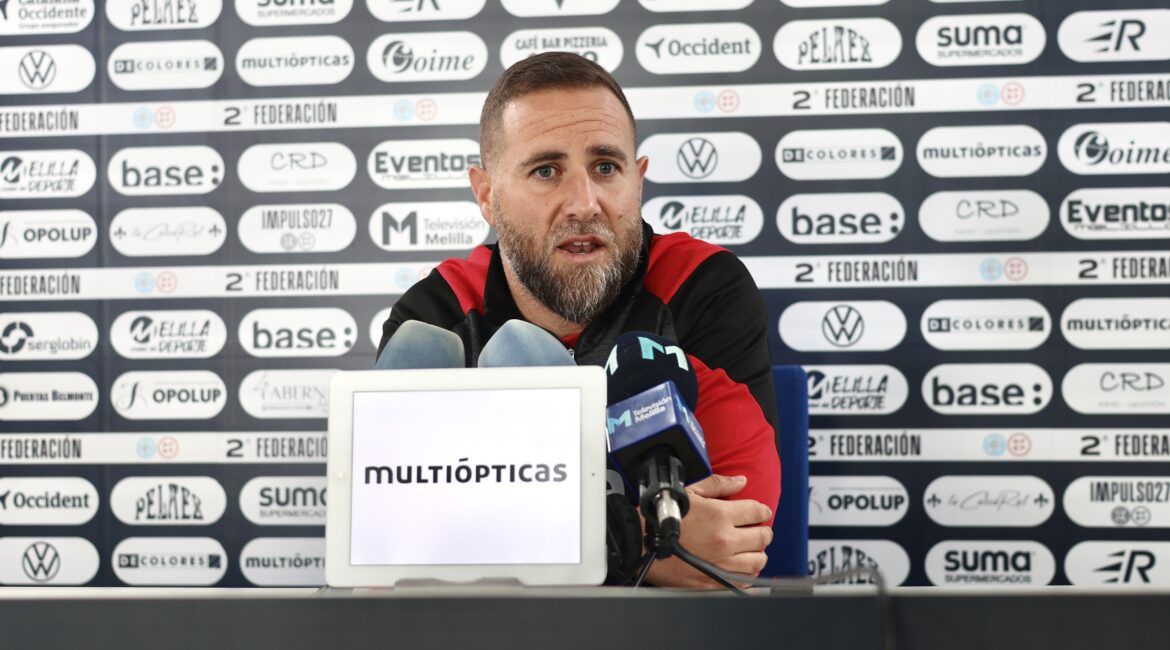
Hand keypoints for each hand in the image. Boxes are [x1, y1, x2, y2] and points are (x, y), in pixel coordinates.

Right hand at [644, 474, 772, 588]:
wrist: (640, 543)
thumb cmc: (661, 515)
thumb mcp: (689, 492)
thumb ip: (718, 484)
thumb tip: (740, 481)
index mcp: (720, 515)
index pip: (757, 512)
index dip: (762, 511)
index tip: (761, 512)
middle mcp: (725, 540)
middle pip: (762, 537)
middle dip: (763, 531)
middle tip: (758, 530)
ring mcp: (720, 564)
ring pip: (757, 561)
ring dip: (758, 553)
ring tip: (752, 550)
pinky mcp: (713, 582)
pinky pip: (743, 581)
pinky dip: (748, 574)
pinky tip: (742, 567)